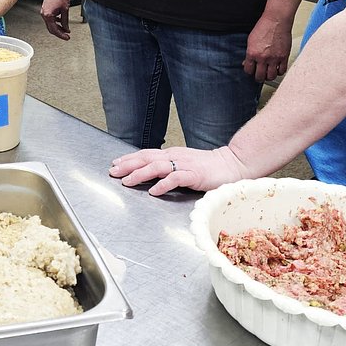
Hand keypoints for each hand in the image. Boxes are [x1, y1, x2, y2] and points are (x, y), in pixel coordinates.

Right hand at [40, 0, 71, 40]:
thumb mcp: (65, 9)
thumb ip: (65, 21)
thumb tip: (66, 28)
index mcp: (48, 15)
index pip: (54, 30)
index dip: (61, 35)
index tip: (67, 37)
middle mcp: (44, 14)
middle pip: (51, 28)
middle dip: (59, 32)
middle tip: (66, 35)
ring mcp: (44, 11)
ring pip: (50, 23)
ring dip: (58, 27)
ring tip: (65, 28)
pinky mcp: (46, 8)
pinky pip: (50, 18)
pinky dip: (56, 21)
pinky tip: (61, 21)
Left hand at [109, 145, 250, 196]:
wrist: (232, 164)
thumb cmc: (209, 167)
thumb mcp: (184, 163)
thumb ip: (168, 167)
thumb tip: (150, 172)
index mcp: (171, 154)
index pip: (146, 154)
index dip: (129, 158)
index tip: (115, 164)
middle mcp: (175, 157)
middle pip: (146, 158)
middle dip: (128, 165)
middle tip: (113, 172)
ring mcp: (184, 165)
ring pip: (157, 167)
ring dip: (140, 174)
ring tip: (128, 181)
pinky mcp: (194, 174)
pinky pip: (176, 178)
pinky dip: (163, 184)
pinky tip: (154, 191)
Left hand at [243, 13, 290, 81]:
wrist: (276, 20)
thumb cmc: (264, 27)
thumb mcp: (251, 40)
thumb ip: (249, 53)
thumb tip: (247, 62)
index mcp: (252, 53)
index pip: (248, 70)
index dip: (249, 72)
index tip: (251, 71)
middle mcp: (263, 57)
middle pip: (260, 76)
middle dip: (259, 77)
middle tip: (260, 76)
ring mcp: (274, 58)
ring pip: (271, 76)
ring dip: (269, 76)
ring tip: (268, 73)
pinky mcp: (284, 57)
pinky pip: (282, 70)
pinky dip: (279, 72)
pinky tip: (277, 69)